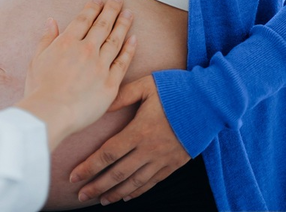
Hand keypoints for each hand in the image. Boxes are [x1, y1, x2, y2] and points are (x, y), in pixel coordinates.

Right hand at [17, 0, 136, 150]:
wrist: (51, 113)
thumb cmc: (40, 89)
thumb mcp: (36, 59)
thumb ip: (46, 39)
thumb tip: (51, 21)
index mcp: (67, 42)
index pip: (83, 19)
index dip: (92, 8)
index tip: (98, 0)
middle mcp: (86, 50)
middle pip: (102, 25)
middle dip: (111, 9)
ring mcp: (100, 66)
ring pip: (115, 39)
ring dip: (123, 24)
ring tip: (129, 13)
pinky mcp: (110, 83)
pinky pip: (123, 62)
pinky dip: (129, 49)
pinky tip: (134, 38)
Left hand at [69, 75, 190, 204]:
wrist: (211, 102)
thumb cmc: (176, 89)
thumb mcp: (147, 85)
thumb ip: (123, 95)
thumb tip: (102, 104)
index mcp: (140, 131)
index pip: (108, 154)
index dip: (89, 167)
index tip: (73, 176)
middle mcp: (150, 150)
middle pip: (118, 173)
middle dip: (97, 185)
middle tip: (80, 194)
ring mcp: (163, 159)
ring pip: (135, 182)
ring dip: (115, 192)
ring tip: (100, 199)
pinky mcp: (175, 163)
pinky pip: (153, 182)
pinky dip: (138, 191)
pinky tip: (126, 196)